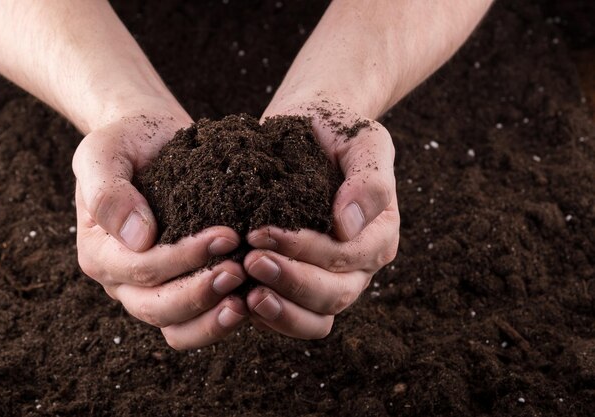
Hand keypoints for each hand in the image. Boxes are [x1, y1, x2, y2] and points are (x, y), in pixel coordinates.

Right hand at [73, 106, 247, 349]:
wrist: (153, 140)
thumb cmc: (128, 142)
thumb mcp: (104, 152)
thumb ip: (107, 191)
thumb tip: (137, 238)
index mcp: (100, 252)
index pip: (140, 268)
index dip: (183, 258)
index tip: (227, 235)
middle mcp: (122, 280)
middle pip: (157, 307)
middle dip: (200, 293)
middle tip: (240, 271)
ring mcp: (151, 290)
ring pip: (176, 326)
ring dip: (211, 317)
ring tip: (245, 299)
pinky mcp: (180, 288)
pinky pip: (195, 321)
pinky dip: (219, 320)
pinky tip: (249, 302)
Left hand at [244, 100, 398, 338]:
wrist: (309, 128)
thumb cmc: (337, 131)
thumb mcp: (364, 141)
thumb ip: (370, 180)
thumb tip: (348, 226)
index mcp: (378, 234)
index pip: (347, 257)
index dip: (305, 251)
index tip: (261, 231)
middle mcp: (359, 264)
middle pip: (334, 295)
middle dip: (290, 281)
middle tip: (249, 261)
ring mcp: (331, 278)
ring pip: (316, 317)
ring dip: (281, 309)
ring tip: (245, 294)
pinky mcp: (302, 283)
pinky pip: (293, 318)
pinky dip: (270, 316)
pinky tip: (240, 299)